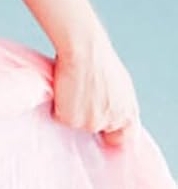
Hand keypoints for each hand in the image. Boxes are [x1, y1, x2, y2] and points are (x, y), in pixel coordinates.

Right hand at [52, 27, 138, 148]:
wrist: (85, 52)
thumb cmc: (100, 62)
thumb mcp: (120, 86)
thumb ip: (118, 105)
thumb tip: (111, 114)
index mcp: (127, 112)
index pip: (123, 136)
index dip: (113, 135)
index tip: (104, 131)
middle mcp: (110, 121)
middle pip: (96, 129)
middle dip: (89, 117)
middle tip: (84, 99)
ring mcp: (90, 123)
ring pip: (77, 125)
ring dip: (73, 112)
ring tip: (74, 90)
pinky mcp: (71, 120)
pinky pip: (61, 119)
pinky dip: (60, 108)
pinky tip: (65, 91)